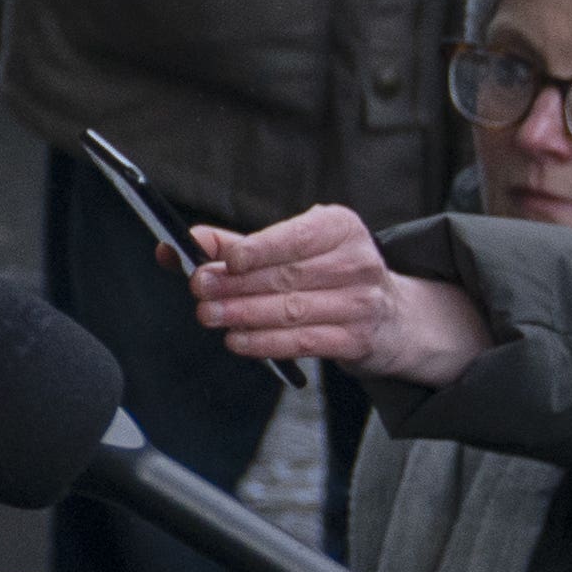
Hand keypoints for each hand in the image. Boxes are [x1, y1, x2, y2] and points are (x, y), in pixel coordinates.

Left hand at [186, 204, 488, 385]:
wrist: (391, 316)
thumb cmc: (326, 273)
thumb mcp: (292, 248)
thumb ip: (235, 246)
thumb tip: (179, 244)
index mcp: (340, 228)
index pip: (293, 237)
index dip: (256, 249)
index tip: (221, 259)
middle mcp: (357, 262)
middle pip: (286, 275)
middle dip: (235, 284)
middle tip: (199, 289)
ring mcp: (361, 303)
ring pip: (291, 310)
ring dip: (243, 315)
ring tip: (208, 315)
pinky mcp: (357, 339)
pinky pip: (303, 341)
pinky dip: (265, 343)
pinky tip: (236, 341)